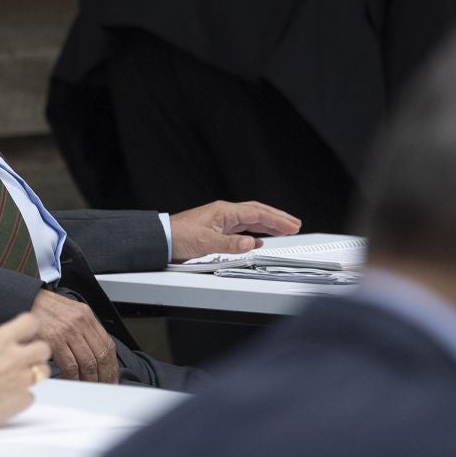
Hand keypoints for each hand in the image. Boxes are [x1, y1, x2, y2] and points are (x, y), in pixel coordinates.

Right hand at [0, 312, 51, 423]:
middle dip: (36, 354)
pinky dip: (22, 398)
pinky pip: (31, 395)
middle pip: (43, 348)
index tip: (25, 334)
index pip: (30, 322)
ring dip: (34, 375)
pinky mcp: (24, 399)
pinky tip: (7, 399)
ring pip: (44, 372)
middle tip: (22, 361)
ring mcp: (23, 379)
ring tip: (14, 381)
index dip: (29, 329)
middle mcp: (15, 357)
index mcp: (0, 341)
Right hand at [29, 290, 119, 384]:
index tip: (112, 375)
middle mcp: (80, 323)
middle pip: (101, 355)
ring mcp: (68, 332)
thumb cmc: (44, 308)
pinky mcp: (54, 341)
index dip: (112, 365)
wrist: (25, 301)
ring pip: (88, 362)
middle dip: (105, 375)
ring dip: (91, 379)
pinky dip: (74, 377)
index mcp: (87, 316)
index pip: (108, 344)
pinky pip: (71, 365)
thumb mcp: (70, 311)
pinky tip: (74, 382)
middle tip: (105, 385)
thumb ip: (84, 328)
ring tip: (90, 387)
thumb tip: (94, 351)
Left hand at [169, 199, 300, 259]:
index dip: (277, 220)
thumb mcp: (206, 243)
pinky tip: (258, 241)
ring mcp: (220, 221)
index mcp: (224, 211)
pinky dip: (253, 234)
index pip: (257, 213)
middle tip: (294, 224)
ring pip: (250, 220)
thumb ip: (230, 245)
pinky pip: (241, 229)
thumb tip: (252, 244)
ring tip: (284, 229)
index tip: (292, 225)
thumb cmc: (178, 236)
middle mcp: (224, 213)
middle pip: (257, 213)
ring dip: (268, 225)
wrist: (161, 239)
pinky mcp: (216, 230)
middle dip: (277, 218)